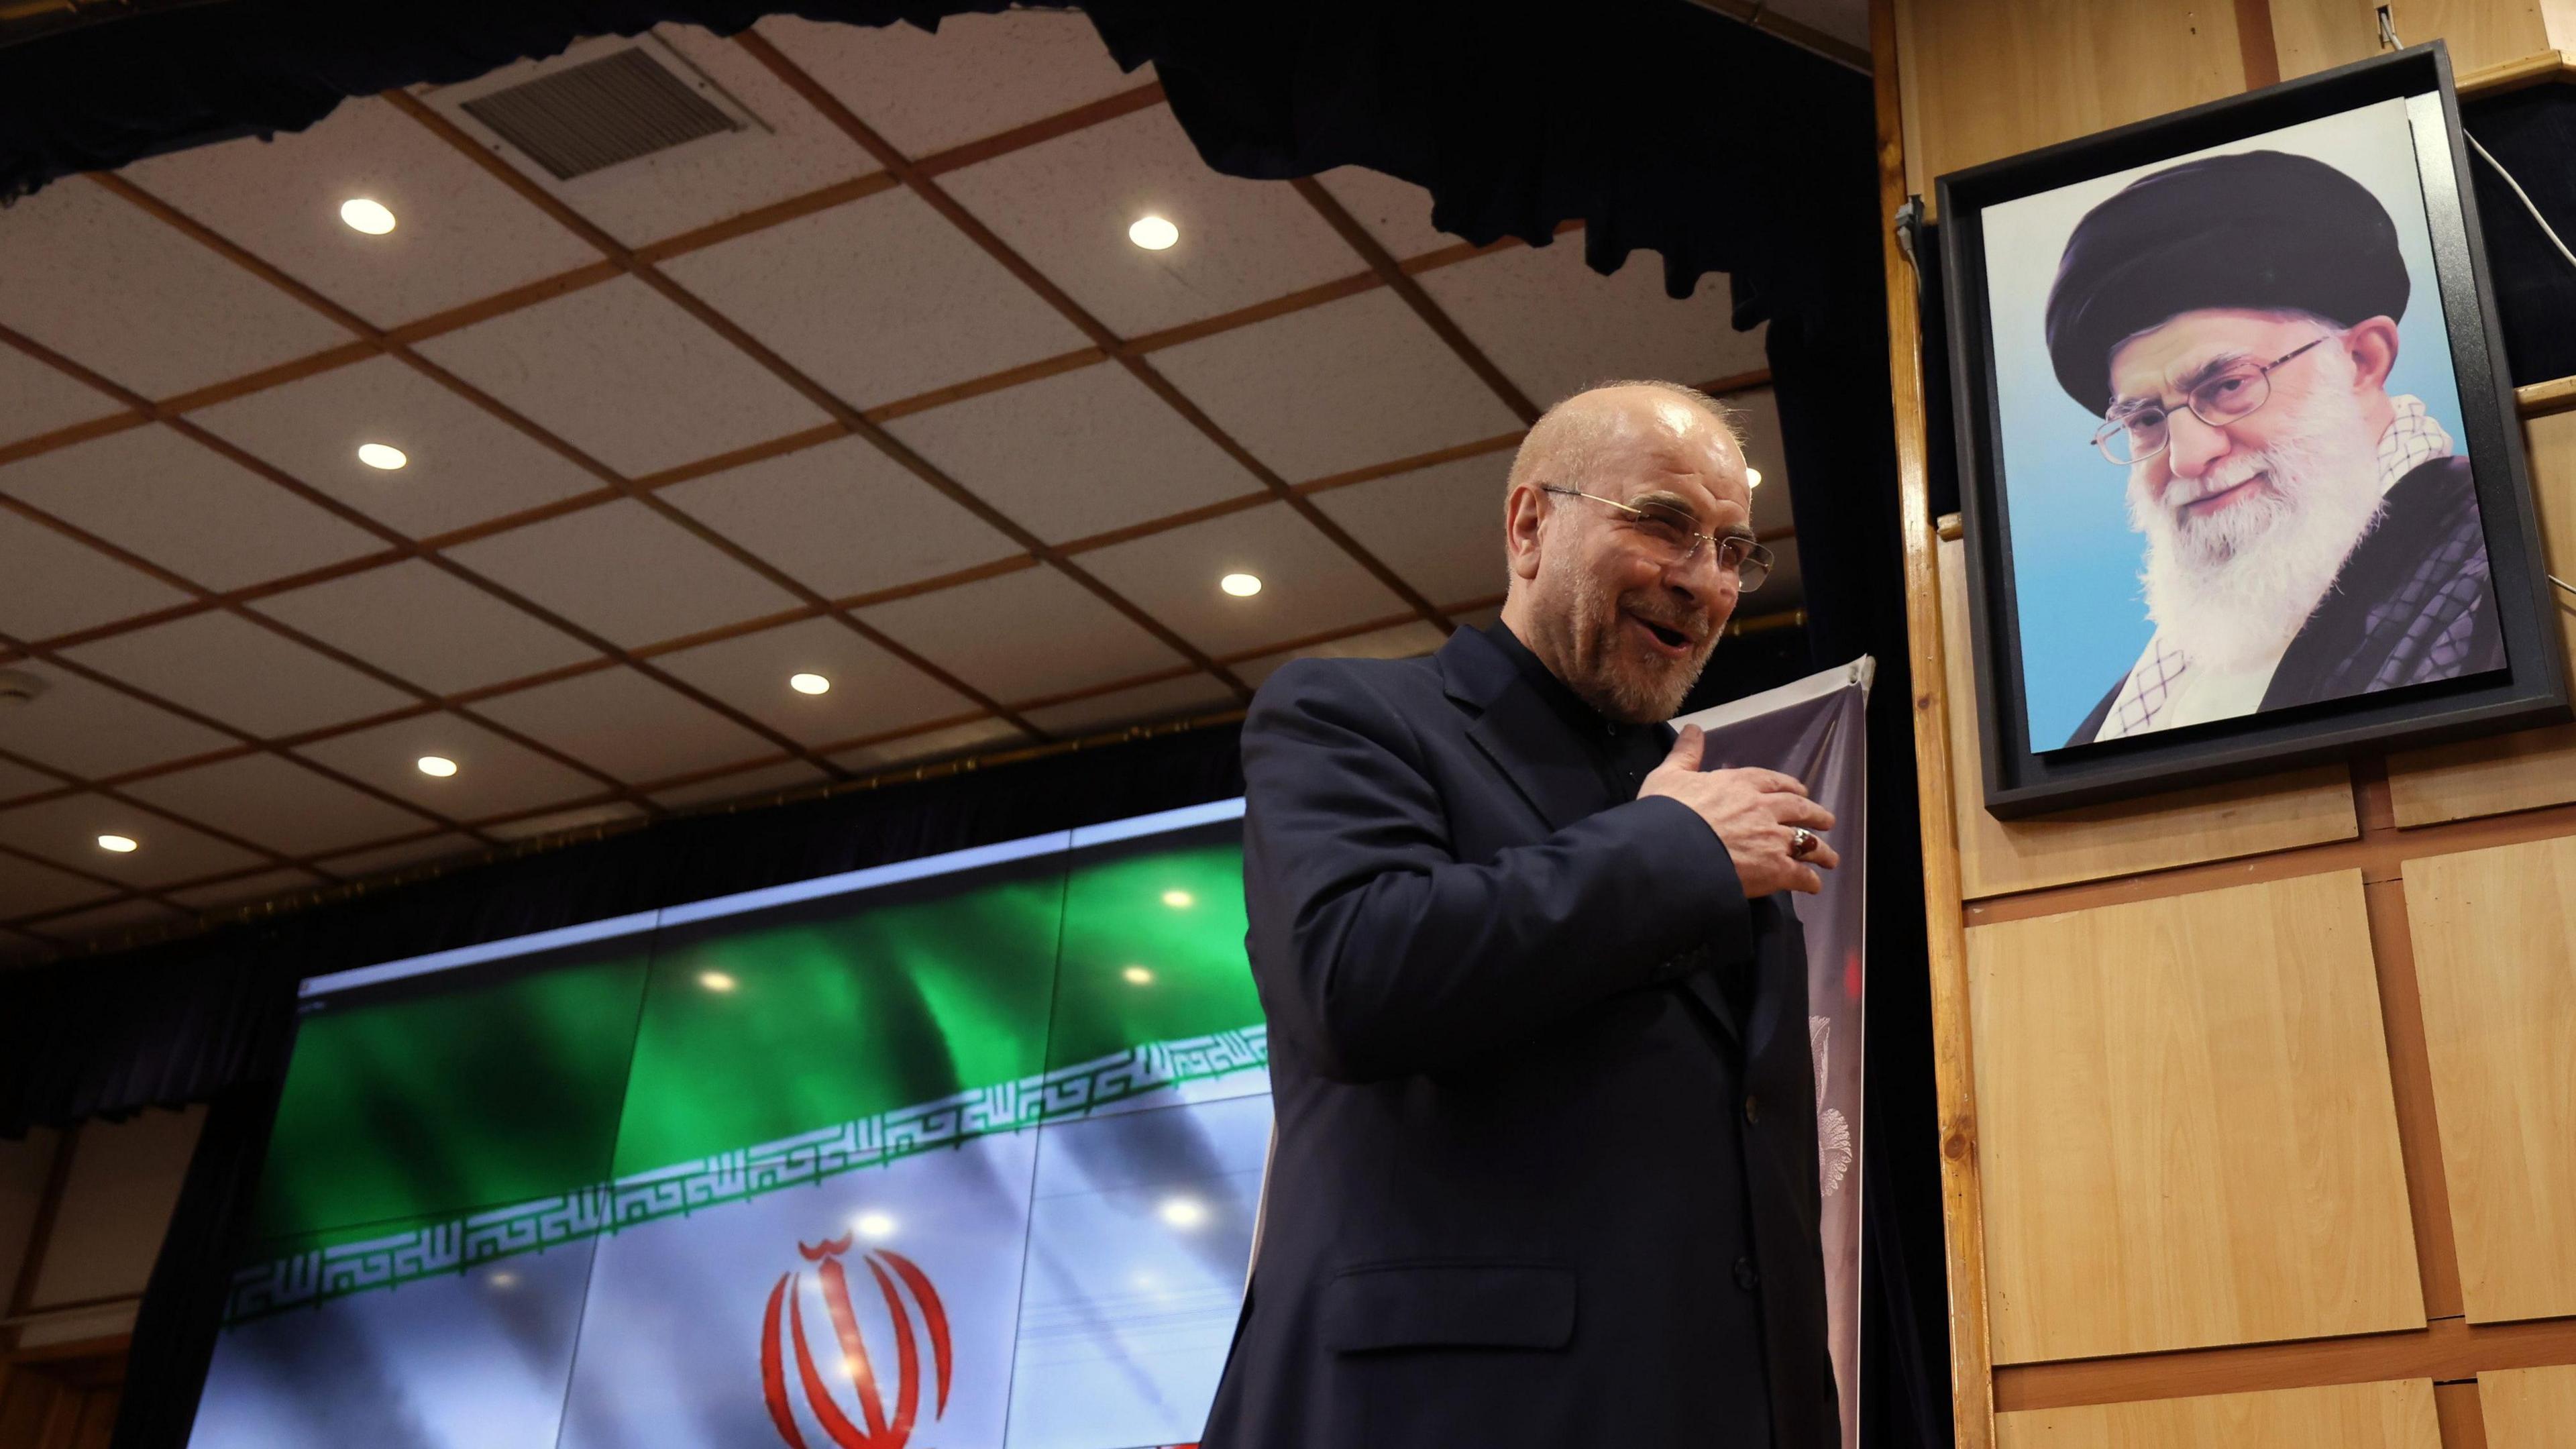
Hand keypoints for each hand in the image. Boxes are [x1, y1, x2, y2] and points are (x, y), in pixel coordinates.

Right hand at [1637, 724, 1840, 894]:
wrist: (1670, 852)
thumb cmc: (1666, 813)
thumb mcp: (1669, 776)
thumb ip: (1686, 753)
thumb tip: (1693, 728)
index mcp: (1740, 784)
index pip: (1773, 781)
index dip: (1789, 786)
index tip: (1800, 790)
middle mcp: (1763, 808)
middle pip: (1799, 809)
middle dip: (1815, 815)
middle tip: (1827, 821)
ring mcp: (1772, 839)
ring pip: (1807, 842)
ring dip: (1821, 850)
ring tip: (1830, 858)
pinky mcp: (1774, 870)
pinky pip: (1800, 875)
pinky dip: (1810, 880)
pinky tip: (1814, 885)